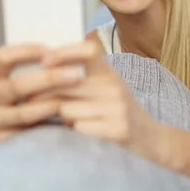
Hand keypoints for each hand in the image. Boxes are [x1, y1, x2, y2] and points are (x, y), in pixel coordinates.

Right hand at [0, 43, 85, 155]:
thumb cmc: (1, 101)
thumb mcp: (2, 82)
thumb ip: (24, 71)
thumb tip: (61, 54)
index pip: (3, 57)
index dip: (26, 51)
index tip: (50, 50)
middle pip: (19, 85)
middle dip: (50, 78)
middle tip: (76, 74)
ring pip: (26, 113)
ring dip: (53, 104)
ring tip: (76, 98)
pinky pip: (28, 135)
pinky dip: (48, 128)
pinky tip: (66, 122)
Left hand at [40, 41, 162, 161]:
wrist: (152, 140)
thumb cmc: (119, 114)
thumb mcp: (107, 89)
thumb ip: (83, 79)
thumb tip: (44, 68)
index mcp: (110, 73)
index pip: (89, 50)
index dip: (65, 51)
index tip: (45, 61)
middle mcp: (114, 86)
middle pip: (65, 85)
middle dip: (46, 97)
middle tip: (38, 104)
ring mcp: (117, 108)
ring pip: (67, 109)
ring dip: (64, 119)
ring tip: (76, 122)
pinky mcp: (117, 130)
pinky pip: (78, 128)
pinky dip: (76, 133)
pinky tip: (86, 134)